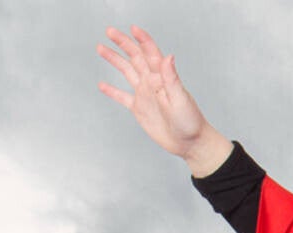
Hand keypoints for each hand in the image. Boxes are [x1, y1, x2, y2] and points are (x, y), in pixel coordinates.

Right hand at [96, 25, 231, 175]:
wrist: (190, 144)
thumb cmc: (191, 122)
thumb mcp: (181, 99)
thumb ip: (171, 78)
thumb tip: (168, 57)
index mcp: (162, 77)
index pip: (151, 53)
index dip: (142, 40)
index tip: (133, 29)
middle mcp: (152, 82)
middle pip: (135, 57)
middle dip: (123, 43)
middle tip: (110, 31)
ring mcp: (145, 94)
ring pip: (127, 72)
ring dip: (114, 59)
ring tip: (101, 48)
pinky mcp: (140, 109)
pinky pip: (122, 97)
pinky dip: (112, 91)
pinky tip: (102, 85)